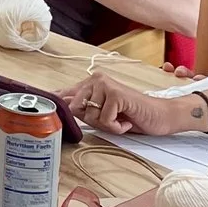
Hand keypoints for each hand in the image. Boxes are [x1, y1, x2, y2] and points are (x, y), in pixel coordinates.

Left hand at [64, 71, 200, 137]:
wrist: (160, 116)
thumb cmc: (131, 116)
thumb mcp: (101, 115)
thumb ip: (81, 109)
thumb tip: (60, 104)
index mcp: (90, 83)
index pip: (64, 93)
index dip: (56, 103)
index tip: (47, 102)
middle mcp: (96, 79)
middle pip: (75, 108)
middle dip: (93, 121)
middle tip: (111, 119)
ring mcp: (105, 84)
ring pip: (90, 115)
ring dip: (107, 125)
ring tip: (120, 118)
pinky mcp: (115, 94)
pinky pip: (105, 120)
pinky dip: (117, 127)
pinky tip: (126, 120)